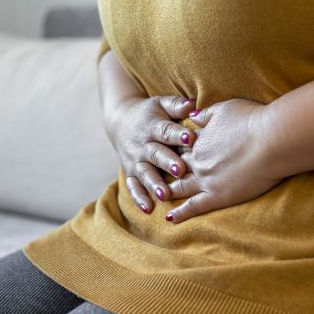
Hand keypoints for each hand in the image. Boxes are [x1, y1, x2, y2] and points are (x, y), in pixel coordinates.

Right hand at [105, 95, 197, 213]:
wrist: (120, 122)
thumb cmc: (150, 114)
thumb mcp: (161, 104)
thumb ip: (176, 105)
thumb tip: (192, 105)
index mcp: (153, 126)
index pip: (166, 130)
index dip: (177, 134)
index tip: (190, 138)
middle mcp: (143, 145)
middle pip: (155, 154)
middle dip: (167, 162)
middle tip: (180, 170)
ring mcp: (135, 160)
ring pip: (144, 173)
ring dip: (153, 184)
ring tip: (164, 195)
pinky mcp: (130, 173)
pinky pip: (133, 187)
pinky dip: (138, 198)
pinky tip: (148, 209)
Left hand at [166, 99, 282, 222]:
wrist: (272, 139)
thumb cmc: (253, 120)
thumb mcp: (225, 109)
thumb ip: (205, 115)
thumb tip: (192, 116)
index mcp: (199, 140)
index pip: (181, 147)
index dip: (175, 151)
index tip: (169, 154)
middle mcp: (197, 161)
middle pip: (176, 168)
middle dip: (166, 173)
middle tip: (156, 179)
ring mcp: (205, 180)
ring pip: (180, 188)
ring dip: (168, 193)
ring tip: (158, 198)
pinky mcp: (217, 196)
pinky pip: (193, 207)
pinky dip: (180, 213)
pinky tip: (170, 218)